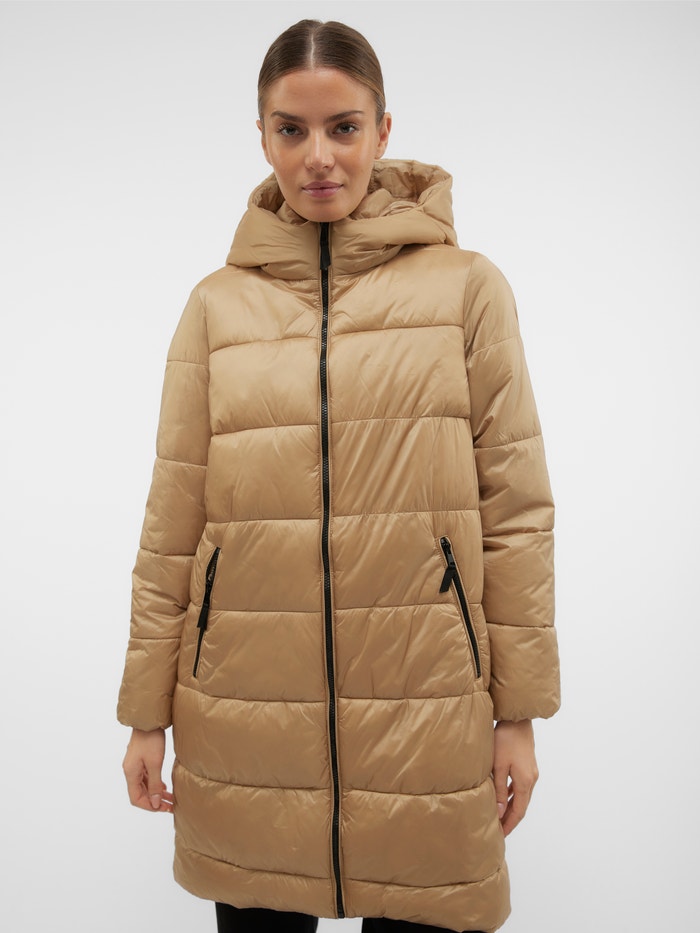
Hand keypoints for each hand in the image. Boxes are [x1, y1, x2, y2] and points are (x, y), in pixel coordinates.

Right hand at [122, 727, 173, 812]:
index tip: (163, 808)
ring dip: (156, 793)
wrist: (148, 719)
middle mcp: (131, 771)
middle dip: (155, 801)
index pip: (136, 799)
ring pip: (144, 786)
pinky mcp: (141, 760)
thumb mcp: (155, 763)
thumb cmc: (151, 739)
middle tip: (170, 805)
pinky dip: (155, 784)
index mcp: (130, 773)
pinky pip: (146, 777)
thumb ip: (155, 784)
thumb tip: (155, 803)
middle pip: (140, 793)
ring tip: (170, 798)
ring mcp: (135, 765)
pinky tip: (164, 787)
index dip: (149, 806)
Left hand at [492, 719, 538, 835]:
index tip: (500, 836)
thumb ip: (498, 790)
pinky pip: (520, 786)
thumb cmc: (505, 740)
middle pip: (521, 806)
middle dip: (510, 819)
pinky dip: (512, 795)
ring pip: (521, 797)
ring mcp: (531, 772)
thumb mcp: (498, 766)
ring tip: (500, 817)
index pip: (518, 811)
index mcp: (525, 782)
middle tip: (498, 830)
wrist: (517, 719)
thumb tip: (499, 812)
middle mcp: (531, 780)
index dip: (509, 825)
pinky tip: (504, 796)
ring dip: (511, 808)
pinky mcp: (527, 765)